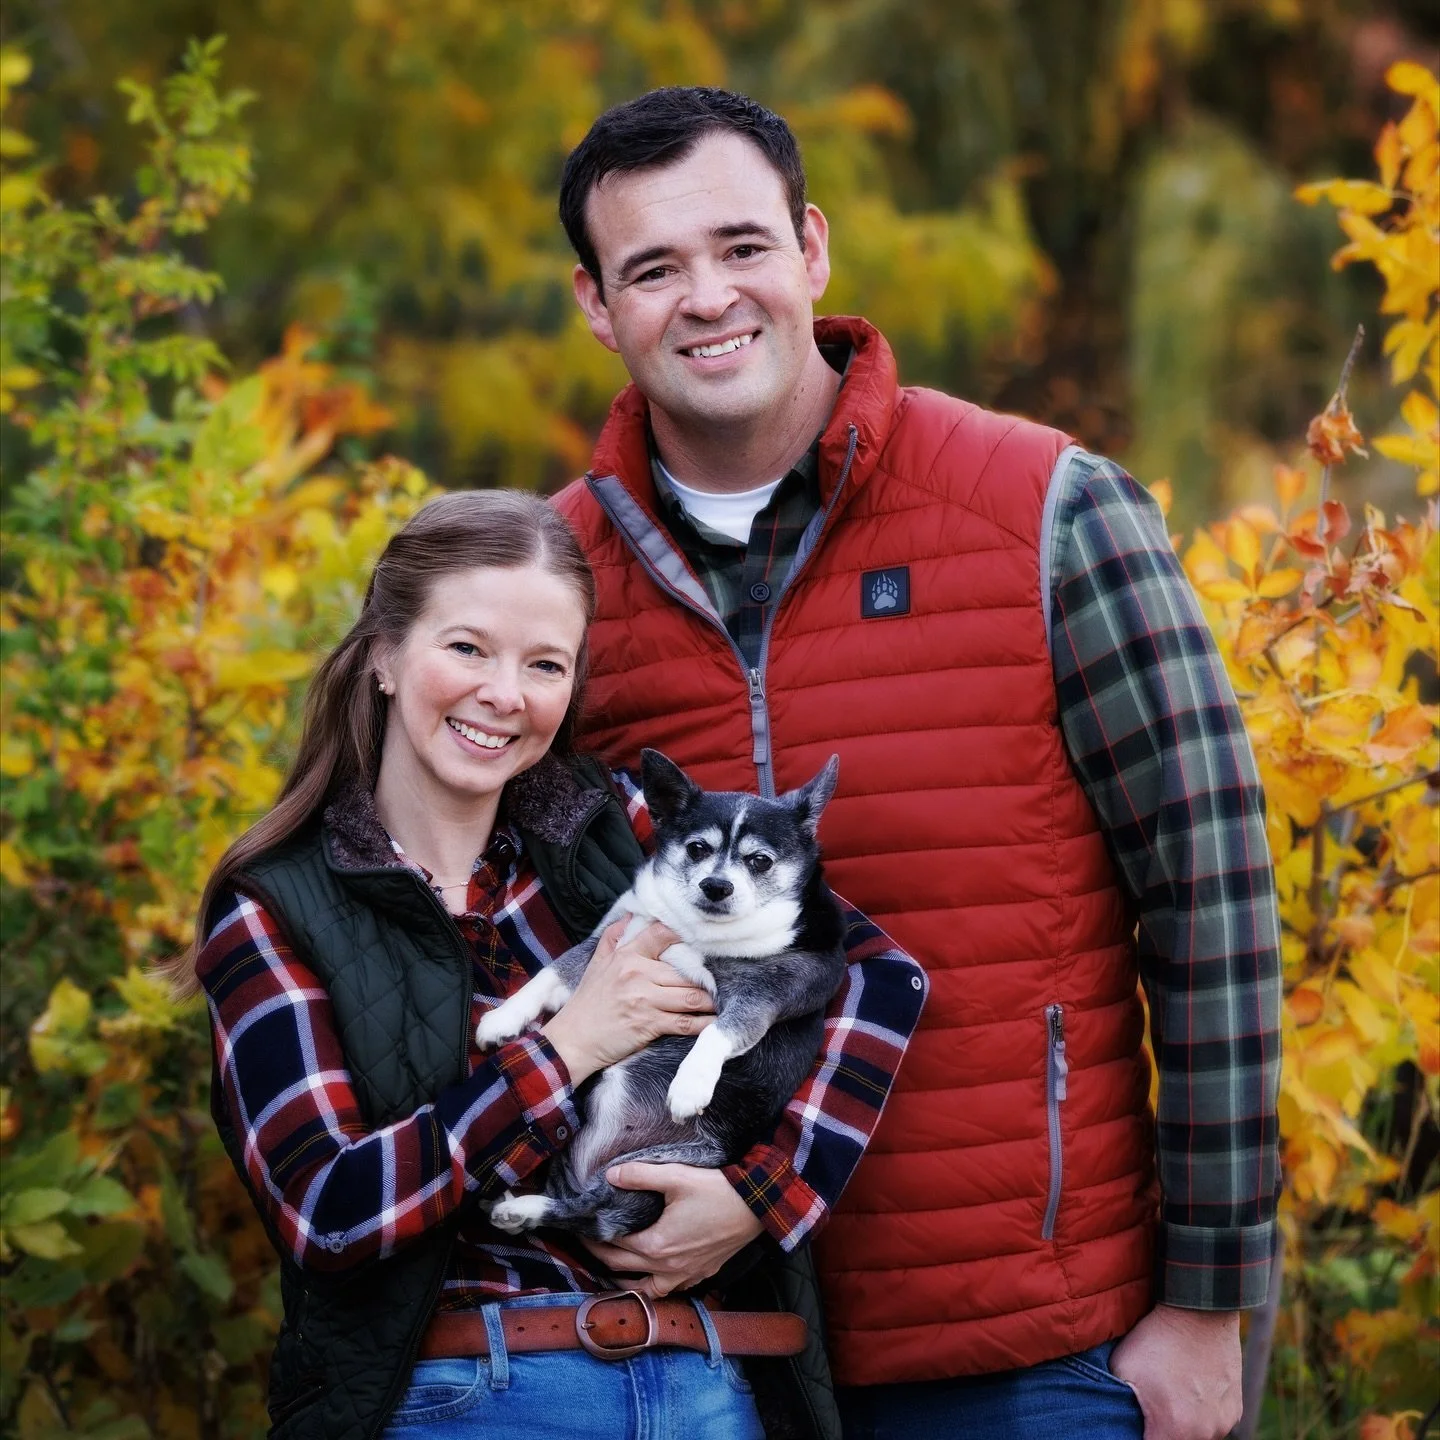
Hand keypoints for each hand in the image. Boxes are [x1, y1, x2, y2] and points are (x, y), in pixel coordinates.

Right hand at [541, 919, 713, 1083]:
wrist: (573, 1040)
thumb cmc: (586, 1002)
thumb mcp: (596, 963)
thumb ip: (613, 936)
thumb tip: (630, 915)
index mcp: (626, 956)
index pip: (661, 935)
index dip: (684, 936)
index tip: (702, 943)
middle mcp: (637, 974)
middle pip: (684, 971)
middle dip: (704, 978)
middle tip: (720, 980)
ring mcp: (645, 1000)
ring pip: (689, 996)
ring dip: (709, 1000)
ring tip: (719, 1000)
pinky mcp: (649, 1025)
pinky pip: (685, 1023)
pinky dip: (703, 1023)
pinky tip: (713, 1022)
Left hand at [582, 1162, 763, 1296]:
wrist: (757, 1206)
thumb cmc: (717, 1191)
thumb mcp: (676, 1177)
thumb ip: (639, 1176)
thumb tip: (609, 1175)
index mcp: (656, 1245)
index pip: (613, 1245)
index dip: (593, 1236)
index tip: (580, 1227)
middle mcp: (667, 1269)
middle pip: (622, 1269)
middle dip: (599, 1256)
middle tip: (585, 1244)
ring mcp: (686, 1276)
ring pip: (645, 1290)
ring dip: (624, 1280)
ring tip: (612, 1267)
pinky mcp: (701, 1275)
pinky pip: (668, 1289)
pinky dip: (653, 1285)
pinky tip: (651, 1273)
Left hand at [1110, 1305, 1241, 1438]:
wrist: (1200, 1311)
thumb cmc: (1156, 1339)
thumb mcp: (1122, 1369)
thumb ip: (1118, 1404)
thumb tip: (1115, 1420)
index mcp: (1175, 1429)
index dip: (1137, 1436)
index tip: (1133, 1424)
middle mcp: (1205, 1433)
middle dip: (1160, 1430)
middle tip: (1151, 1405)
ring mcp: (1224, 1423)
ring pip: (1196, 1436)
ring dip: (1182, 1424)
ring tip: (1170, 1393)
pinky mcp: (1235, 1410)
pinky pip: (1213, 1423)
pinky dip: (1200, 1413)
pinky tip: (1188, 1388)